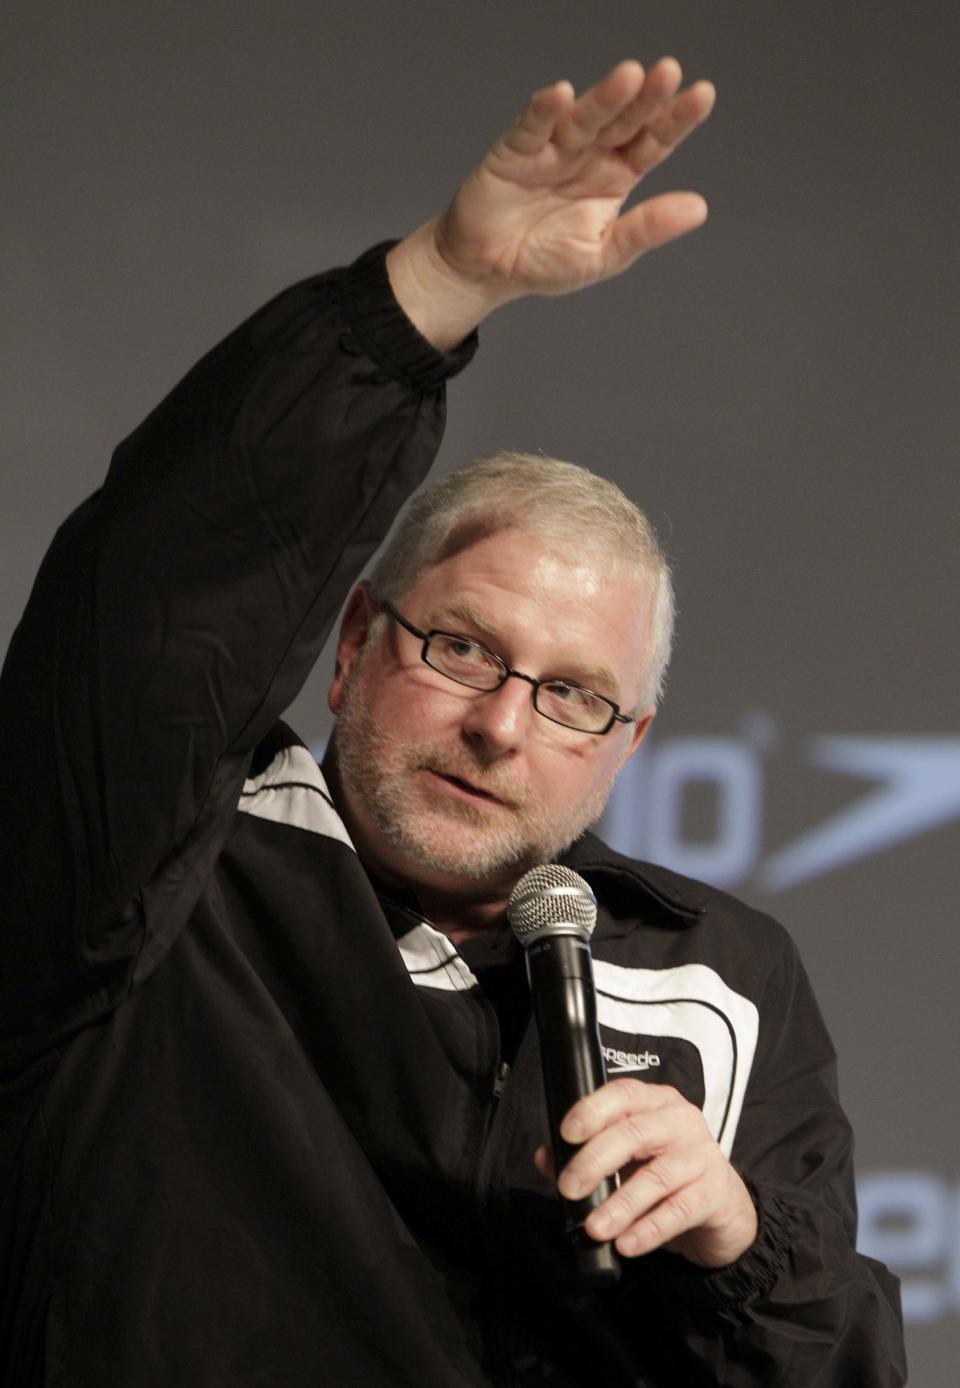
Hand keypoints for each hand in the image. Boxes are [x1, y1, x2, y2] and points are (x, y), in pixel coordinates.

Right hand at [388, 58, 714, 347]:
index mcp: (616, 176)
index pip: (652, 142)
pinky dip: (543, 112)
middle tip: (667, 73)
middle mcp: (588, 154)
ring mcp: (552, 149)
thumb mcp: (604, 255)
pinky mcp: (514, 152)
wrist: (486, 271)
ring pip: (583, 118)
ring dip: (603, 97)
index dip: (676, 120)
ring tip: (628, 77)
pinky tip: (559, 95)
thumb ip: (646, 229)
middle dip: (644, 97)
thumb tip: (699, 209)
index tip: (701, 96)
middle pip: (623, 120)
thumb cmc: (544, 261)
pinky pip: (531, 127)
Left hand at [535, 1078, 757, 1268]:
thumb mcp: (627, 1160)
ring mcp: (702, 1156)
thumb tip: (545, 1158)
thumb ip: (585, 1155)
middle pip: (635, 1133)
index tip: (566, 1133)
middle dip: (595, 1161)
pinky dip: (649, 1230)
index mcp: (656, 1103)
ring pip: (656, 1177)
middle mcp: (681, 1122)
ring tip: (594, 1228)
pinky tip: (627, 1245)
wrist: (722, 1209)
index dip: (593, 1110)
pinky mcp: (715, 1194)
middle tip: (569, 1188)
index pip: (624, 1095)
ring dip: (620, 1205)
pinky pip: (679, 1211)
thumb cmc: (667, 1174)